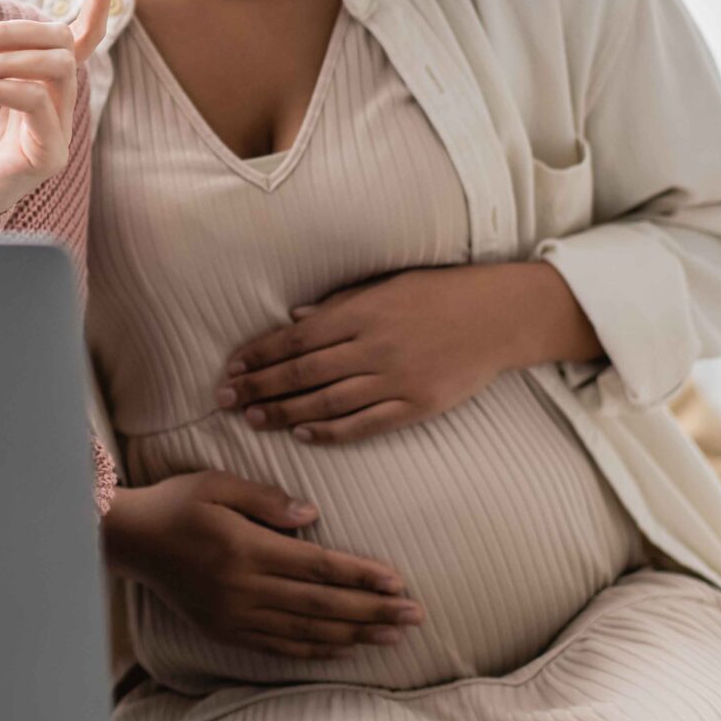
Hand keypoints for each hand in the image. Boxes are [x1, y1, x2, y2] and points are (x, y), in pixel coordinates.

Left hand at [0, 0, 111, 230]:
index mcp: (36, 84)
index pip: (77, 41)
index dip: (95, 6)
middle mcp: (53, 104)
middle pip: (60, 43)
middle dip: (10, 31)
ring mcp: (55, 130)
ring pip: (56, 66)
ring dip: (5, 58)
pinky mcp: (46, 155)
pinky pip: (36, 101)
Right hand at [102, 471, 421, 660]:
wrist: (130, 542)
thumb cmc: (177, 504)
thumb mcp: (216, 484)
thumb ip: (265, 499)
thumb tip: (312, 515)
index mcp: (246, 549)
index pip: (317, 566)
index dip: (360, 575)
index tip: (397, 581)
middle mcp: (243, 587)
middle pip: (321, 604)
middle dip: (372, 610)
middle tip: (415, 615)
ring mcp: (235, 615)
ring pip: (305, 630)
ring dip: (354, 634)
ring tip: (393, 636)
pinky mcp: (226, 630)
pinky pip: (278, 645)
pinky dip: (315, 650)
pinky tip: (345, 649)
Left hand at [219, 262, 593, 444]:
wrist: (496, 317)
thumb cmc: (437, 294)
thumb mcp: (385, 285)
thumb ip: (338, 305)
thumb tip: (291, 320)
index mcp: (361, 313)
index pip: (295, 339)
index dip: (259, 356)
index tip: (232, 369)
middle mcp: (372, 347)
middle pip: (302, 373)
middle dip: (259, 387)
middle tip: (225, 400)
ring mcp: (395, 380)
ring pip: (326, 403)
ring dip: (283, 413)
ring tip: (253, 420)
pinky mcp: (416, 406)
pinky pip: (364, 424)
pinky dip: (330, 431)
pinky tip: (303, 434)